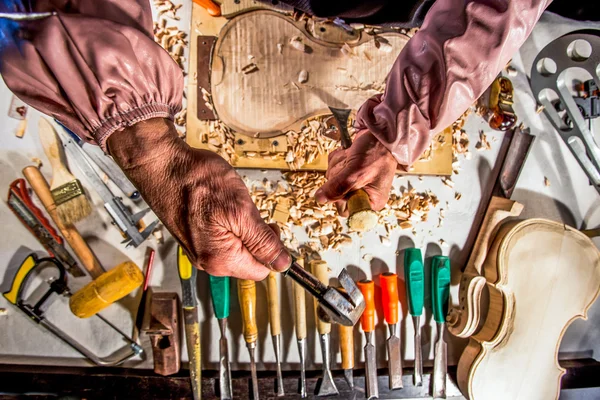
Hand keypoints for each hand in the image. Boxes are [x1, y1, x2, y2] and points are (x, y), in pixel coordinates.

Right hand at [108, 118, 290, 279]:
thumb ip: (263, 241)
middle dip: (255, 236)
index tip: (269, 226)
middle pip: (248, 260)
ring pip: (236, 247)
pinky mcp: (192, 238)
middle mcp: (207, 261)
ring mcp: (198, 250)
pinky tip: (218, 204)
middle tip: (247, 211)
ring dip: (241, 227)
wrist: (163, 165)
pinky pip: (221, 237)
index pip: (262, 270)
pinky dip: (226, 222)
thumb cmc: (196, 182)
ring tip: (229, 204)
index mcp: (221, 260)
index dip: (272, 249)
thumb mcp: (242, 210)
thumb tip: (282, 263)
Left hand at [315, 130, 396, 215]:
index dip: (339, 197)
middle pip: (335, 194)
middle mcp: (362, 194)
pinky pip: (333, 168)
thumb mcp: (357, 172)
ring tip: (351, 157)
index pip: (345, 210)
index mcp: (370, 201)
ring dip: (338, 164)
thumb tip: (320, 199)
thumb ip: (337, 187)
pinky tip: (348, 153)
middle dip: (338, 176)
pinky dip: (337, 158)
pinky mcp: (348, 170)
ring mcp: (354, 182)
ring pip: (332, 179)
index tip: (345, 183)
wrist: (381, 134)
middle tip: (350, 166)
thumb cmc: (377, 153)